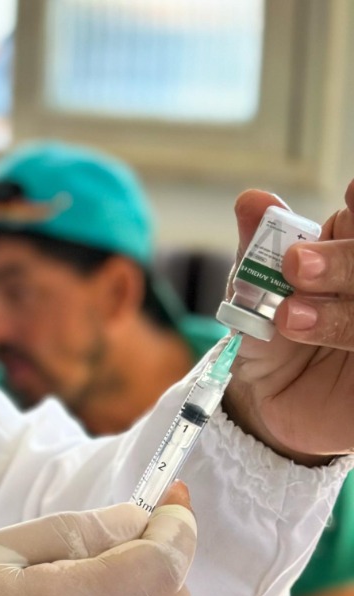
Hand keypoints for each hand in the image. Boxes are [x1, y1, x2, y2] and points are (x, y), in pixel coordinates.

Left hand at [224, 183, 353, 458]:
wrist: (269, 402)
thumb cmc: (268, 333)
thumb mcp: (253, 291)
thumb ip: (258, 247)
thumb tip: (252, 199)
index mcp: (350, 243)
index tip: (350, 193)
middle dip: (342, 259)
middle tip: (297, 266)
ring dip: (337, 311)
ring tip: (289, 316)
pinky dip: (343, 334)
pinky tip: (309, 336)